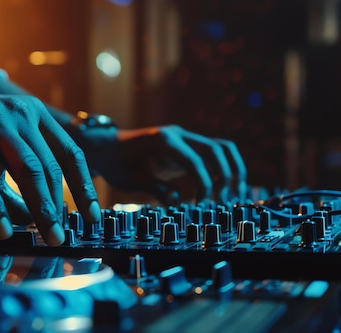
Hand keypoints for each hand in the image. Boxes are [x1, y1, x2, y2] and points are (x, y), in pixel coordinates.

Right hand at [0, 84, 99, 244]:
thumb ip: (17, 189)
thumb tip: (39, 222)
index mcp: (33, 114)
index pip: (69, 152)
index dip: (83, 186)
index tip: (92, 216)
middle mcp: (18, 112)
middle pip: (48, 165)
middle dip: (59, 206)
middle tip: (63, 237)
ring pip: (24, 169)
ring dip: (39, 208)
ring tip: (47, 237)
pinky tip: (2, 231)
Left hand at [91, 125, 246, 202]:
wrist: (105, 147)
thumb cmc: (115, 162)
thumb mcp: (129, 179)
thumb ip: (154, 187)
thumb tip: (177, 202)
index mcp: (164, 140)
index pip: (196, 161)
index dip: (204, 184)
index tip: (202, 205)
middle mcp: (179, 135)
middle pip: (218, 150)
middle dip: (227, 176)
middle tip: (224, 203)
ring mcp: (185, 140)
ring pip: (221, 149)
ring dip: (232, 171)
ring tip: (235, 196)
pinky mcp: (186, 149)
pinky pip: (213, 156)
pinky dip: (223, 171)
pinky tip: (224, 192)